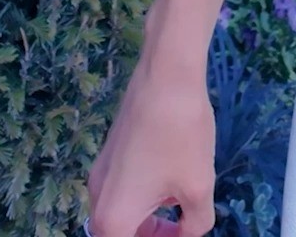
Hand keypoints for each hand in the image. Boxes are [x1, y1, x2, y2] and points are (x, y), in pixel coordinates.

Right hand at [85, 55, 215, 236]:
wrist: (166, 74)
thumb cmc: (181, 134)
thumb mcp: (198, 188)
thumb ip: (194, 226)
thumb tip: (187, 233)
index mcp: (113, 219)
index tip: (180, 232)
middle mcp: (97, 200)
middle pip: (122, 235)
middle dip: (152, 235)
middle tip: (182, 228)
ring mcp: (100, 174)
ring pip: (123, 213)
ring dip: (149, 220)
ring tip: (182, 205)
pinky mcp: (109, 153)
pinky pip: (123, 190)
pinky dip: (144, 198)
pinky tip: (172, 179)